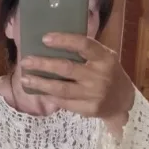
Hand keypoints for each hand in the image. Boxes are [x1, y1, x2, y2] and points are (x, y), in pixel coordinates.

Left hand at [20, 33, 134, 120]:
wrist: (123, 101)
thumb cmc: (108, 73)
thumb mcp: (104, 58)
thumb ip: (85, 51)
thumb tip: (51, 42)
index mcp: (104, 58)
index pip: (83, 45)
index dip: (64, 40)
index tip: (44, 38)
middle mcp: (100, 76)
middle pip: (66, 68)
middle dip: (43, 64)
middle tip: (25, 61)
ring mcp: (94, 95)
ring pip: (61, 89)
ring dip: (40, 83)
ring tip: (25, 79)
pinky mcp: (89, 109)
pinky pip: (64, 103)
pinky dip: (49, 96)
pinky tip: (39, 92)